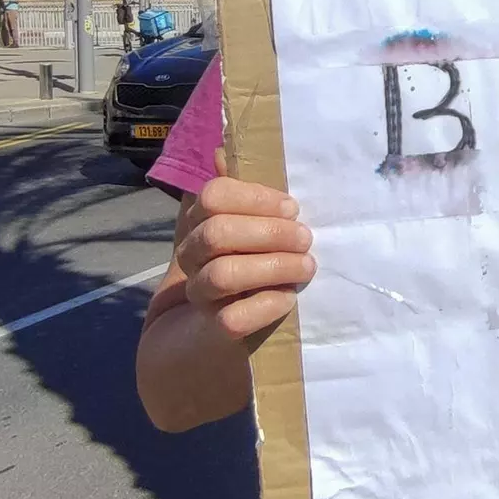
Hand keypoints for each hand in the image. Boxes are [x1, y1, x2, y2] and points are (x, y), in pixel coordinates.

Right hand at [175, 158, 315, 341]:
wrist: (204, 349)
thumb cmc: (239, 275)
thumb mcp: (239, 231)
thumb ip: (237, 196)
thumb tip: (224, 149)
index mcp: (198, 226)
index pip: (212, 197)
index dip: (254, 198)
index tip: (291, 207)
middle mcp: (192, 259)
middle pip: (216, 233)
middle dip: (268, 232)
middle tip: (304, 238)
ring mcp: (199, 297)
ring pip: (223, 274)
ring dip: (273, 266)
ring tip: (307, 266)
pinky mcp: (214, 334)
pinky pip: (232, 319)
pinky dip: (265, 305)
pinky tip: (287, 299)